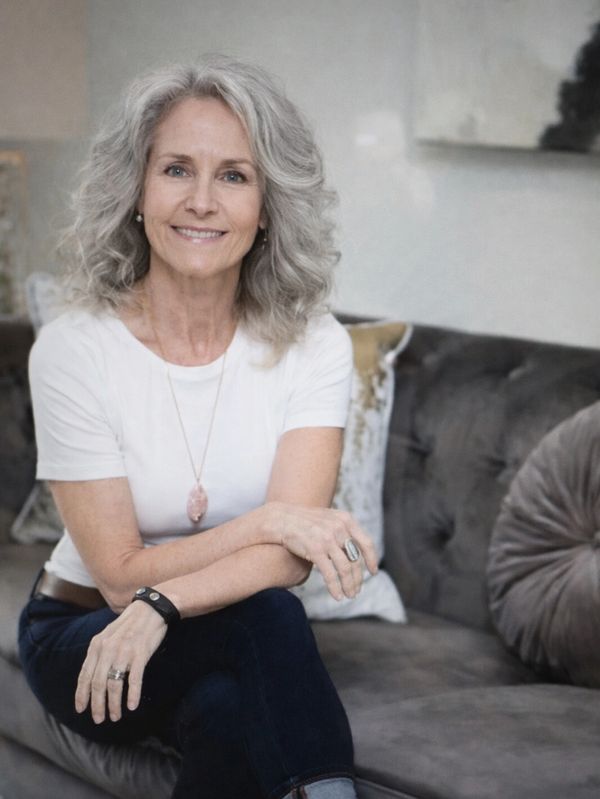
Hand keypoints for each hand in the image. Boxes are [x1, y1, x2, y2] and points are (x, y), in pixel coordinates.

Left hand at [75, 600, 166, 723]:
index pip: (85, 675)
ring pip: (114, 685)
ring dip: (113, 704)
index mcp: (97, 645)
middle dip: (97, 705)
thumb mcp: (108, 635)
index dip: (82, 695)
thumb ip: (99, 653)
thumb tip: (92, 676)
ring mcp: (124, 652)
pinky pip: (134, 679)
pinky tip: (132, 706)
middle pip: (98, 684)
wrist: (151, 608)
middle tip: (99, 719)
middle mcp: (108, 649)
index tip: (81, 710)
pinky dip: (132, 695)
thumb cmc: (130, 625)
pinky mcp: (140, 654)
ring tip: (115, 716)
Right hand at [264, 502, 377, 600]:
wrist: (282, 519)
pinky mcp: (316, 550)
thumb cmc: (305, 521)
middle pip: (356, 559)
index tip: (373, 572)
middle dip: (358, 578)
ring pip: (345, 569)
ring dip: (350, 585)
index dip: (371, 559)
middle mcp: (339, 528)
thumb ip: (342, 530)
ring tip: (350, 595)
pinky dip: (335, 587)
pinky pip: (330, 574)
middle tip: (357, 590)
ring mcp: (328, 539)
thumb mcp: (328, 518)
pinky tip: (337, 595)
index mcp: (346, 520)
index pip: (366, 543)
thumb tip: (354, 549)